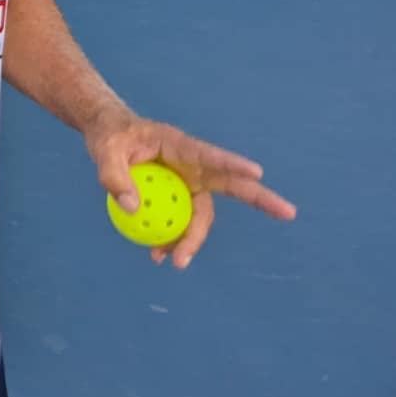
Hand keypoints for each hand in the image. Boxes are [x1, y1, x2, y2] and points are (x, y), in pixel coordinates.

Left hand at [83, 112, 296, 268]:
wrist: (107, 137)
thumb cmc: (110, 135)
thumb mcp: (105, 149)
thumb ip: (114, 176)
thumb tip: (133, 209)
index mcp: (180, 146)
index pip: (210, 155)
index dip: (233, 164)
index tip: (256, 172)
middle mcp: (192, 166)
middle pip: (231, 185)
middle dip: (261, 199)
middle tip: (290, 213)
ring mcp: (188, 184)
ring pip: (202, 216)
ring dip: (194, 240)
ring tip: (176, 262)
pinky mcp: (178, 198)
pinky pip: (181, 223)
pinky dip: (173, 240)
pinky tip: (158, 256)